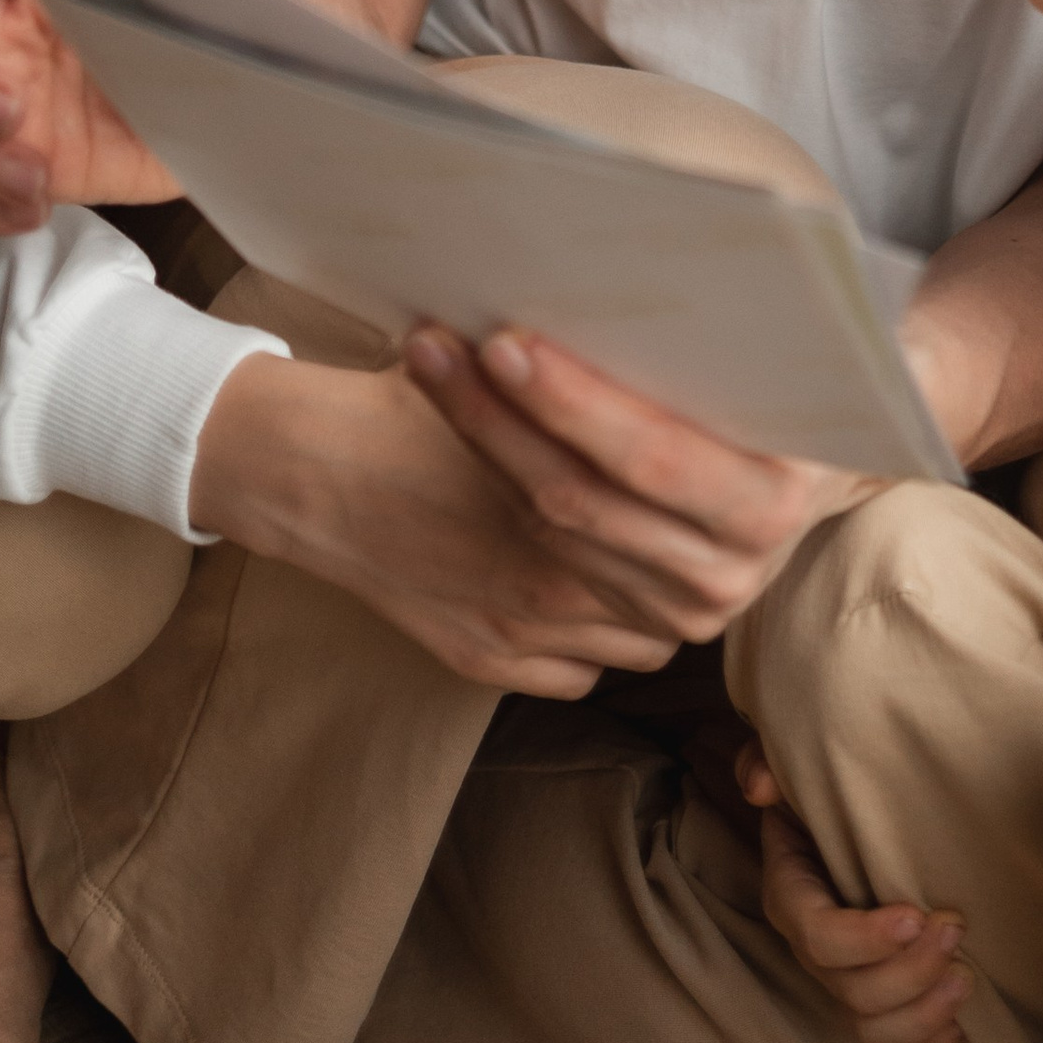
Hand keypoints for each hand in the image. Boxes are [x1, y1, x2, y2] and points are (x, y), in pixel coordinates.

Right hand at [189, 350, 686, 694]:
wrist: (311, 467)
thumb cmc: (414, 402)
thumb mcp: (511, 372)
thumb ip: (596, 390)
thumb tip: (682, 366)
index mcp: (568, 497)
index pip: (682, 508)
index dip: (714, 486)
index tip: (732, 463)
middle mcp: (554, 581)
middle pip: (679, 589)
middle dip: (700, 552)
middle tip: (710, 513)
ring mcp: (521, 631)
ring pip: (643, 642)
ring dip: (658, 601)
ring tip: (665, 551)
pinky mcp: (486, 660)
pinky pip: (582, 675)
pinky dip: (599, 640)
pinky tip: (598, 592)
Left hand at [400, 323, 865, 649]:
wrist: (851, 452)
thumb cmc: (818, 372)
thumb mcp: (804, 344)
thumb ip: (748, 320)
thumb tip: (673, 242)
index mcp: (773, 503)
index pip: (652, 458)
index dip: (572, 404)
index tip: (504, 338)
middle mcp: (728, 572)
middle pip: (579, 497)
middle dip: (496, 415)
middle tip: (435, 342)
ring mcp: (680, 606)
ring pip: (548, 525)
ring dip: (478, 438)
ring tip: (428, 359)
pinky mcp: (638, 617)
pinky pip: (545, 548)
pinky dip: (497, 474)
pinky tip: (459, 410)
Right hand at [740, 747, 971, 1042]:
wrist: (868, 816)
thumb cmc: (835, 790)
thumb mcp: (799, 765)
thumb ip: (768, 762)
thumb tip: (760, 786)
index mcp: (794, 896)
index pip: (817, 936)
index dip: (863, 939)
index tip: (915, 916)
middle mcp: (816, 949)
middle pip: (851, 990)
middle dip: (908, 971)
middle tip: (955, 929)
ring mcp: (846, 980)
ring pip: (871, 1027)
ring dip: (921, 1012)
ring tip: (965, 976)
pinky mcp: (879, 1000)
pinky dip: (926, 1042)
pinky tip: (960, 1024)